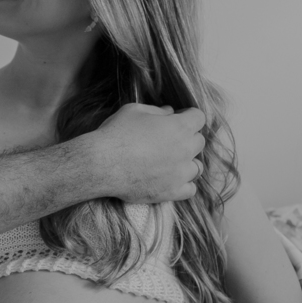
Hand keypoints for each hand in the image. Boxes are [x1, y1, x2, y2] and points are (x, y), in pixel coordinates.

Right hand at [90, 104, 205, 202]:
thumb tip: (169, 112)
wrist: (102, 164)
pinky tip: (171, 179)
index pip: (199, 117)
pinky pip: (190, 190)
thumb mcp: (135, 111)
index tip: (177, 118)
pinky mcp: (171, 191)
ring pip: (197, 167)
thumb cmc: (116, 133)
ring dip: (187, 162)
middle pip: (199, 142)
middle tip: (169, 140)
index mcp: (179, 127)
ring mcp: (180, 173)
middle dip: (188, 138)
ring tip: (171, 162)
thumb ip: (157, 111)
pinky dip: (184, 184)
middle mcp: (185, 149)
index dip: (188, 116)